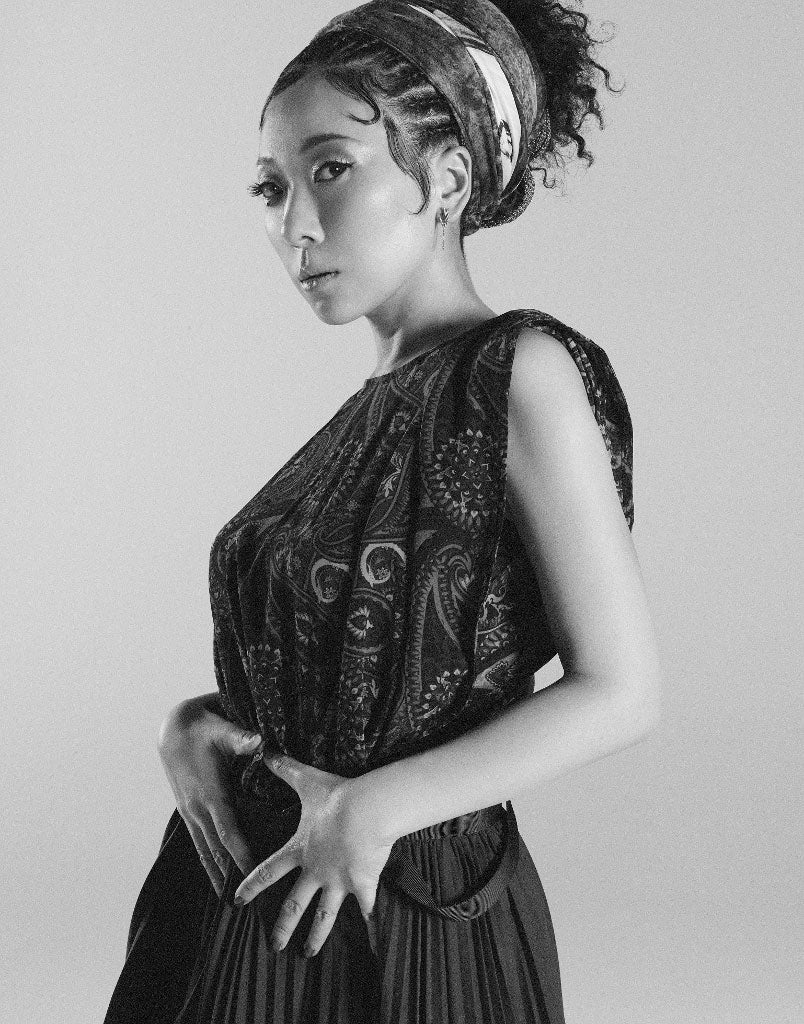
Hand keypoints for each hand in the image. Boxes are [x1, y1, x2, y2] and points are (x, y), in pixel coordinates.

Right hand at [157, 693, 262, 896]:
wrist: (173, 727)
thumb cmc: (203, 726)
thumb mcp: (222, 729)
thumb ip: (241, 738)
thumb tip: (260, 740)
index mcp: (211, 794)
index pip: (229, 833)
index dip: (241, 855)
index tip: (254, 877)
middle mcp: (198, 809)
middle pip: (217, 851)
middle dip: (232, 876)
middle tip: (249, 901)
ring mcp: (191, 812)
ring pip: (205, 852)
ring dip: (217, 876)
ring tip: (229, 903)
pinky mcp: (189, 810)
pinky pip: (199, 843)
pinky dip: (207, 863)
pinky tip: (216, 878)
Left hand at [233, 753, 393, 958]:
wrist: (365, 811)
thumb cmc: (336, 797)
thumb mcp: (306, 780)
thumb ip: (285, 768)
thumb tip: (265, 750)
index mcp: (298, 850)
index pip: (267, 871)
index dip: (251, 886)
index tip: (236, 902)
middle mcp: (314, 872)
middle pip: (294, 905)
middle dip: (283, 928)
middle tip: (275, 947)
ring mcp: (337, 882)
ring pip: (324, 916)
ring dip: (316, 937)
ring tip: (308, 954)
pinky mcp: (362, 884)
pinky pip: (365, 906)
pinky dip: (367, 919)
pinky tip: (369, 932)